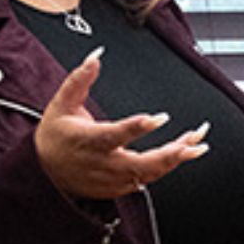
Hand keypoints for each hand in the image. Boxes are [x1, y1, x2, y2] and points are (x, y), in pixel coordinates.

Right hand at [35, 50, 209, 199]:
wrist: (44, 172)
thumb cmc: (56, 134)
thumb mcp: (61, 103)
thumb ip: (80, 79)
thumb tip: (97, 54)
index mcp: (88, 140)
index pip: (115, 136)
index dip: (137, 128)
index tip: (159, 118)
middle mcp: (103, 163)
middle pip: (140, 164)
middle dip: (169, 154)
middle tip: (193, 141)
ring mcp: (112, 179)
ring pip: (150, 173)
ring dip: (176, 158)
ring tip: (199, 144)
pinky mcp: (119, 188)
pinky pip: (148, 178)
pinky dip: (168, 166)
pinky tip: (185, 151)